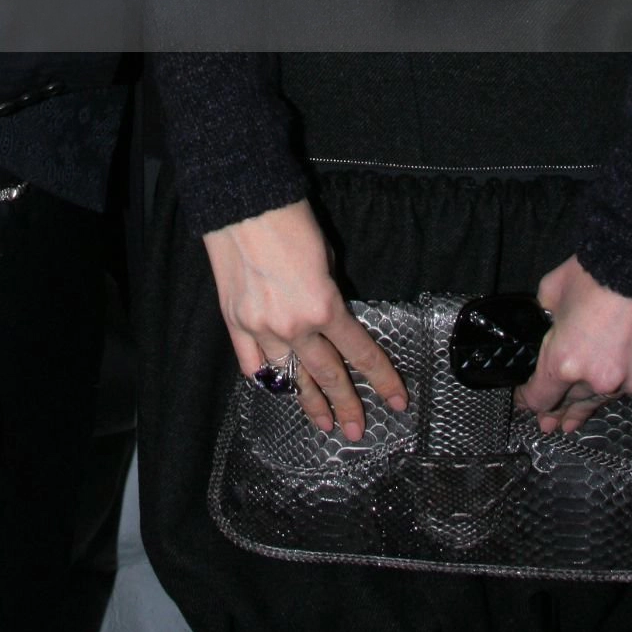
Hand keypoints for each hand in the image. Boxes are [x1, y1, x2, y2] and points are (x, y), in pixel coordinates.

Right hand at [203, 198, 406, 438]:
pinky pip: (252, 363)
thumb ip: (330, 293)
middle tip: (357, 429)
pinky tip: (278, 387)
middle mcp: (295, 327)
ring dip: (308, 401)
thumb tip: (329, 314)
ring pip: (290, 377)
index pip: (360, 352)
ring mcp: (261, 329)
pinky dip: (266, 376)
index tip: (396, 401)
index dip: (382, 378)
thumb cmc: (290, 220)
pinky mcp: (234, 323)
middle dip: (346, 404)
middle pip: (327, 374)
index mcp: (325, 307)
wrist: (242, 202)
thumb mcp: (327, 257)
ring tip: (323, 423)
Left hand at [515, 254, 631, 433]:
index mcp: (565, 362)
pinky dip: (628, 382)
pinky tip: (618, 384)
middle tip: (551, 425)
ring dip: (592, 403)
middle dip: (559, 413)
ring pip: (606, 398)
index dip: (529, 401)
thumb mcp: (552, 291)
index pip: (540, 396)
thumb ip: (547, 316)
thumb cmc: (597, 272)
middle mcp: (598, 380)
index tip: (525, 403)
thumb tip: (550, 322)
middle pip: (573, 404)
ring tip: (578, 419)